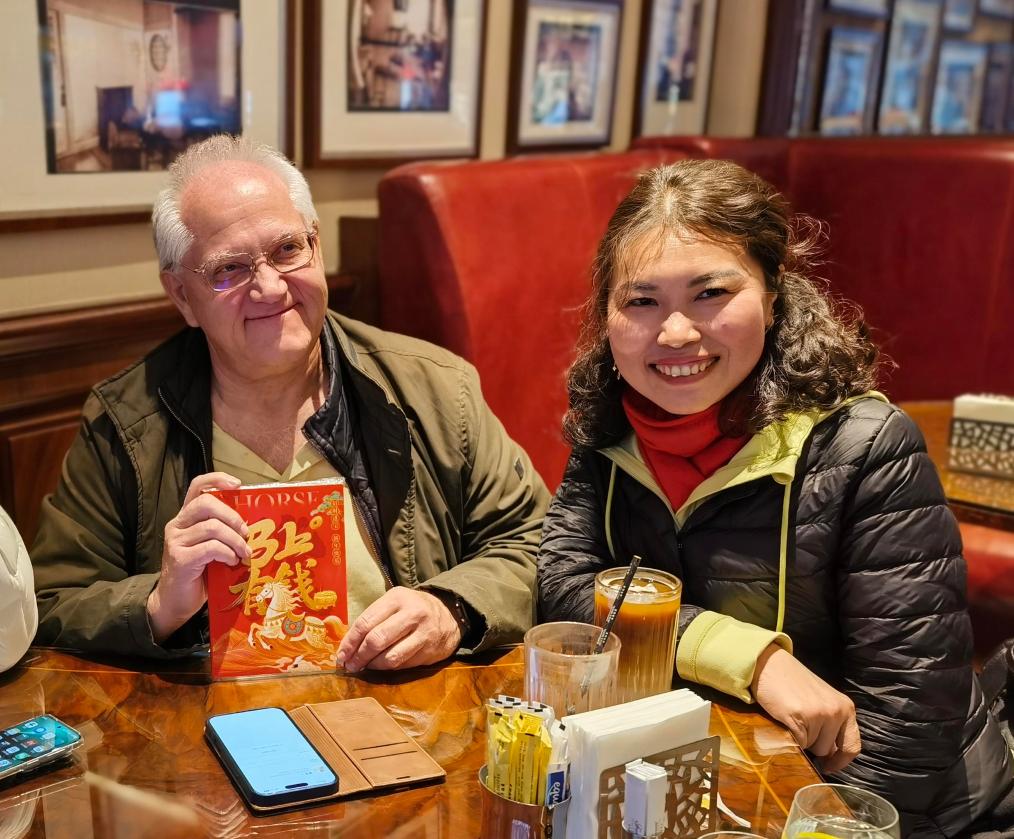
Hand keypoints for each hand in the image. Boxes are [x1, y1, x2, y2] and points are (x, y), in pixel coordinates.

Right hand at [146, 472, 249, 642]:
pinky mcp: (179, 559)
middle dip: (233, 516)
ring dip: (235, 540)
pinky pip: (210, 548)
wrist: (176, 602)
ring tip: (243, 553)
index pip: (197, 486)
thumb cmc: (200, 573)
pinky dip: (227, 553)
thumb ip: (223, 532)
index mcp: (186, 517)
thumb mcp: (211, 547)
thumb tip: (253, 524)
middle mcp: (177, 525)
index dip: (217, 479)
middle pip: (206, 503)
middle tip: (246, 533)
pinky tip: (232, 562)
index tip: (238, 484)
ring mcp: (176, 541)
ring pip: (212, 527)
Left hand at [336, 587, 460, 671]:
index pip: (366, 622)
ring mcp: (423, 633)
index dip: (350, 642)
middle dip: (359, 656)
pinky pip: (402, 665)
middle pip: (377, 640)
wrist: (449, 615)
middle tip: (350, 666)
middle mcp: (412, 614)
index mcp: (397, 598)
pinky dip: (388, 669)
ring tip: (365, 667)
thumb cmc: (412, 609)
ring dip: (373, 666)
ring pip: (390, 657)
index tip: (341, 655)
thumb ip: (373, 619)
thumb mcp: (394, 603)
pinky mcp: (430, 651)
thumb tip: (348, 645)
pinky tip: (382, 666)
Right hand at [752, 644, 860, 773]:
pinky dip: (788, 737)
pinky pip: (796, 742)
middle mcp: (836, 711)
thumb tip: (830, 756)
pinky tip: (783, 719)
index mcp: (846, 707)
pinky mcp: (799, 716)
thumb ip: (831, 724)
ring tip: (791, 719)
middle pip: (827, 750)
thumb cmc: (792, 682)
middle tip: (799, 724)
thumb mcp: (821, 700)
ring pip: (811, 748)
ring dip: (800, 740)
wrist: (768, 663)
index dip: (840, 761)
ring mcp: (819, 714)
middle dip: (812, 744)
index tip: (829, 767)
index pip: (852, 746)